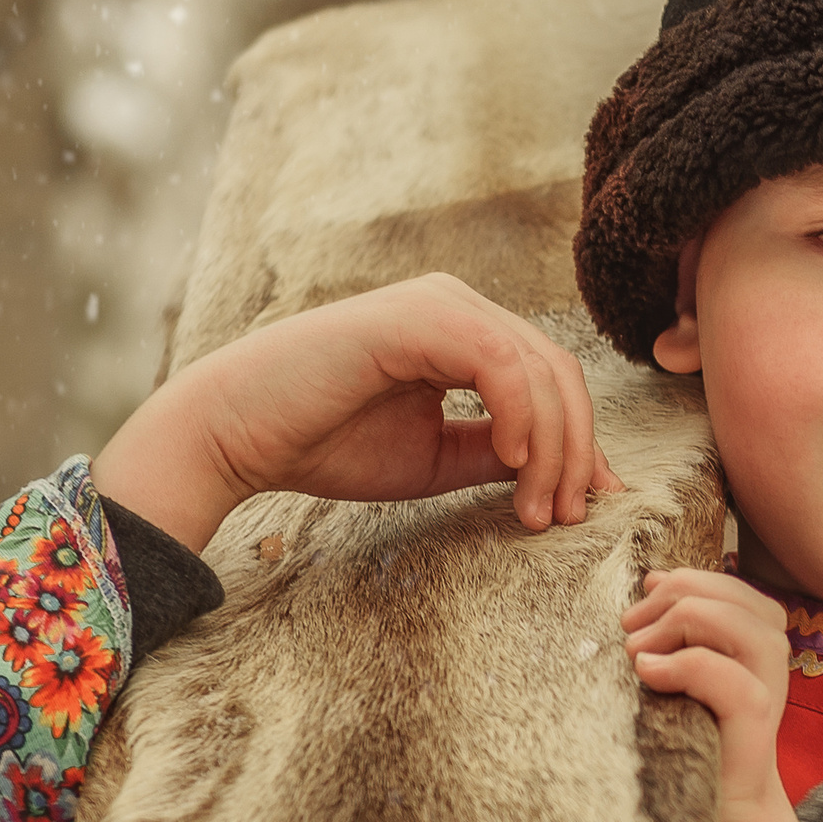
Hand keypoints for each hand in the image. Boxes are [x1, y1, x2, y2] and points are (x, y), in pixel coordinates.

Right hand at [92, 274, 621, 551]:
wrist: (241, 432)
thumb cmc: (328, 444)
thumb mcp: (437, 458)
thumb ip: (497, 454)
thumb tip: (565, 475)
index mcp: (466, 335)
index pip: (552, 381)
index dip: (580, 445)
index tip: (581, 509)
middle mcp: (459, 308)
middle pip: (559, 373)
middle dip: (575, 452)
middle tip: (569, 516)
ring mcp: (440, 305)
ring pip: (540, 370)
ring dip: (553, 448)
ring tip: (538, 507)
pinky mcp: (417, 317)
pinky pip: (500, 362)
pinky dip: (520, 415)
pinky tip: (513, 462)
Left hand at [622, 568, 822, 821]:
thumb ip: (619, 819)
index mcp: (730, 740)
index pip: (747, 629)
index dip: (703, 592)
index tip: (638, 602)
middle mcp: (750, 737)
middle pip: (761, 614)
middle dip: (697, 586)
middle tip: (635, 614)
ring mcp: (753, 758)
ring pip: (762, 634)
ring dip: (700, 611)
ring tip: (644, 638)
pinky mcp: (750, 788)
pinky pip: (745, 694)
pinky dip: (699, 664)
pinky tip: (650, 676)